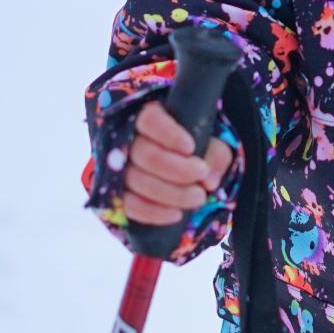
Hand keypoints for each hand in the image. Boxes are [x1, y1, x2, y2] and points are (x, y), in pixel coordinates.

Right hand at [120, 100, 235, 225]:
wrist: (184, 169)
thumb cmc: (195, 149)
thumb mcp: (212, 143)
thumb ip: (215, 154)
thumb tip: (209, 181)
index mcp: (149, 117)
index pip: (150, 120)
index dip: (168, 135)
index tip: (190, 148)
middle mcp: (128, 141)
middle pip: (144, 154)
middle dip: (177, 169)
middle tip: (201, 175)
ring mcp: (119, 169)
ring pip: (135, 180)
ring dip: (170, 193)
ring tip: (198, 198)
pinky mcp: (118, 195)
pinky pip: (129, 205)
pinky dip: (153, 213)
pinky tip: (176, 215)